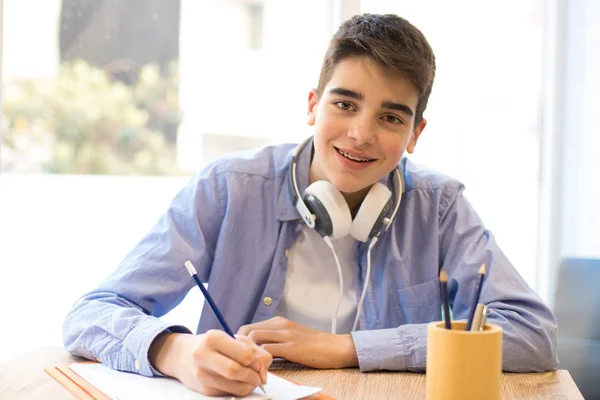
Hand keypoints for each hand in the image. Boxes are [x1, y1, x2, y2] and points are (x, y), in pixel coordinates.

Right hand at [149, 330, 271, 396]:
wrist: (183, 356)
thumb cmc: (215, 345)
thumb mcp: (233, 339)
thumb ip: (254, 350)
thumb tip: (263, 371)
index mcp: (214, 338)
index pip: (244, 354)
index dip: (256, 361)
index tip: (258, 363)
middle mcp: (204, 355)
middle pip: (236, 371)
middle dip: (253, 376)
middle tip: (257, 376)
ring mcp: (201, 374)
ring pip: (234, 386)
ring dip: (248, 386)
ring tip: (250, 380)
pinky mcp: (203, 390)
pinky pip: (229, 394)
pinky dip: (239, 390)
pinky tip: (238, 383)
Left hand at [238, 316, 357, 368]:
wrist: (336, 347)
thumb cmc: (315, 345)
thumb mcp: (292, 336)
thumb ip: (276, 338)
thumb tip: (257, 350)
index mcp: (279, 321)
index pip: (249, 326)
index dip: (239, 341)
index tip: (238, 354)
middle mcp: (280, 324)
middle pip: (247, 331)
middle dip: (239, 347)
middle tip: (240, 362)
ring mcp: (286, 335)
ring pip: (254, 339)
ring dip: (248, 354)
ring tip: (250, 368)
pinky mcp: (291, 347)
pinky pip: (267, 352)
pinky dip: (260, 362)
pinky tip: (262, 371)